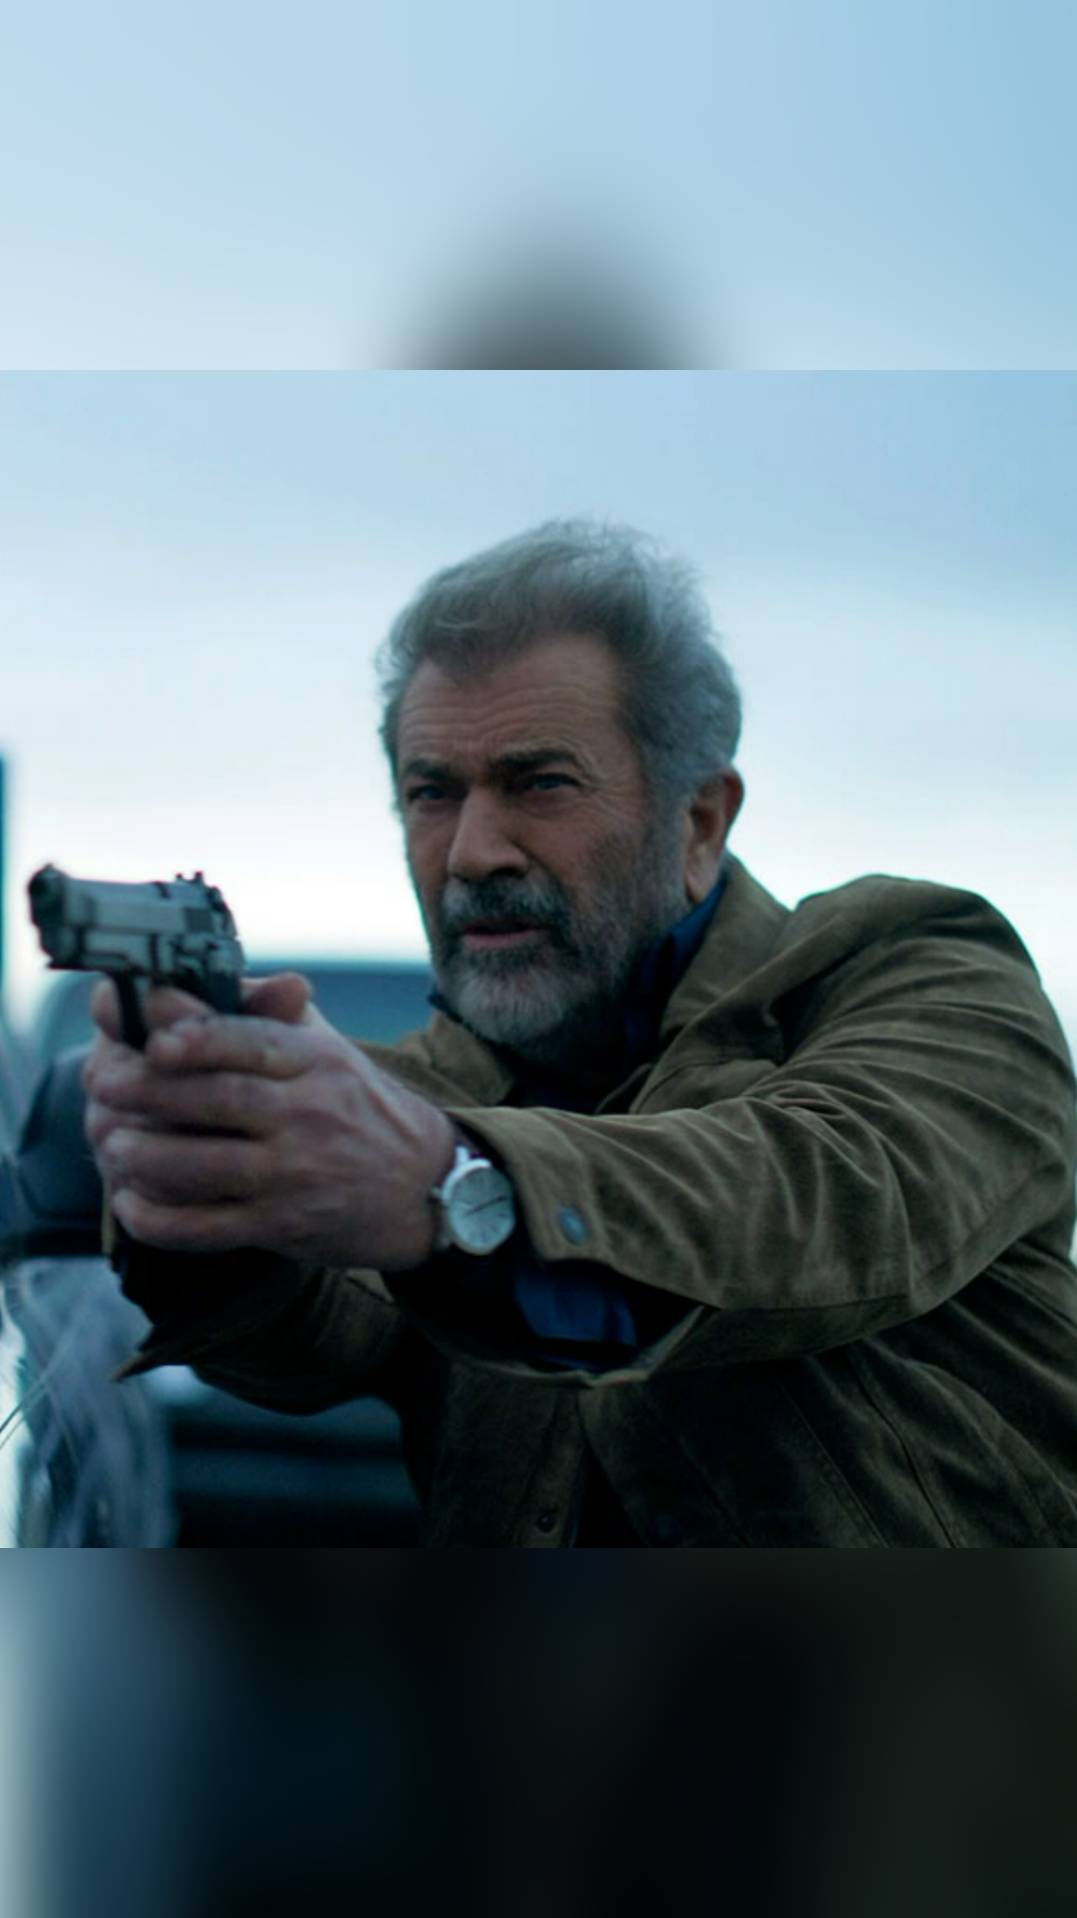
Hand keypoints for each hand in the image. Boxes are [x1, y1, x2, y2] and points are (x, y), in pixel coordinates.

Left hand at [82, 974, 455, 1270]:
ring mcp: (296, 1175)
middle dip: (150, 1091)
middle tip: (102, 1083)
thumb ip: (259, 1014)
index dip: (198, 1036)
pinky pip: (210, 1228)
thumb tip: (178, 985)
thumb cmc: (358, 1105)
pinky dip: (162, 1220)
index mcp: (316, 1062)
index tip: (153, 1034)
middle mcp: (309, 1116)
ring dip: (149, 1156)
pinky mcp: (283, 1227)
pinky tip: (132, 1206)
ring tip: (112, 1144)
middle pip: (218, 1099)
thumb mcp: (326, 1048)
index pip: (251, 1041)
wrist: (425, 1186)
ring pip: (207, 1167)